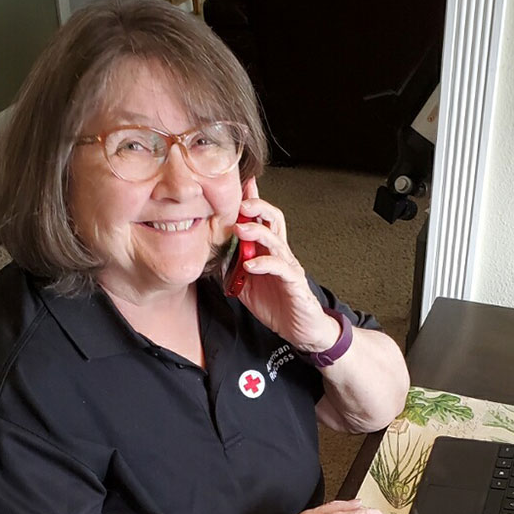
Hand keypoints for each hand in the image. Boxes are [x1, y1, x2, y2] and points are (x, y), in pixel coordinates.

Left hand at [232, 179, 344, 351]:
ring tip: (241, 229)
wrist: (303, 329)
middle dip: (257, 208)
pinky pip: (281, 268)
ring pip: (276, 240)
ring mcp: (289, 267)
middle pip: (273, 220)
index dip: (253, 201)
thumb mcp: (246, 286)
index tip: (241, 184)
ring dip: (257, 232)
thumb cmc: (278, 305)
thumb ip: (231, 270)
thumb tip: (211, 258)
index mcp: (269, 252)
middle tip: (240, 203)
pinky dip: (265, 264)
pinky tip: (251, 265)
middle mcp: (280, 254)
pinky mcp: (294, 283)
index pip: (261, 220)